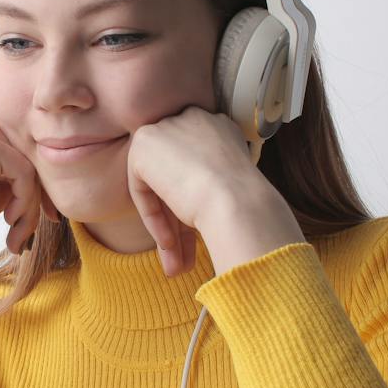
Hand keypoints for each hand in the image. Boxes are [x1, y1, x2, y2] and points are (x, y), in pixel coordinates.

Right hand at [0, 109, 58, 260]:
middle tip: (25, 234)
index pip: (27, 153)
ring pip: (32, 167)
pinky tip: (8, 221)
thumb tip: (58, 173)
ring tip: (17, 234)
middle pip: (32, 157)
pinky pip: (25, 174)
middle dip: (35, 200)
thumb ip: (21, 173)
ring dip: (31, 207)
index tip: (38, 220)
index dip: (37, 189)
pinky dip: (24, 203)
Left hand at [125, 107, 265, 276]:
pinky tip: (169, 243)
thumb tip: (190, 213)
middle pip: (175, 177)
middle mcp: (195, 119)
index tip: (199, 238)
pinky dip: (154, 217)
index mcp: (220, 127)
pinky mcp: (145, 142)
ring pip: (160, 186)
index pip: (196, 167)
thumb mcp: (229, 191)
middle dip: (178, 224)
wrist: (238, 202)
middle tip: (185, 261)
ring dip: (168, 230)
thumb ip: (206, 189)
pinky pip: (141, 187)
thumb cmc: (246, 205)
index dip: (193, 205)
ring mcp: (168, 126)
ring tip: (177, 268)